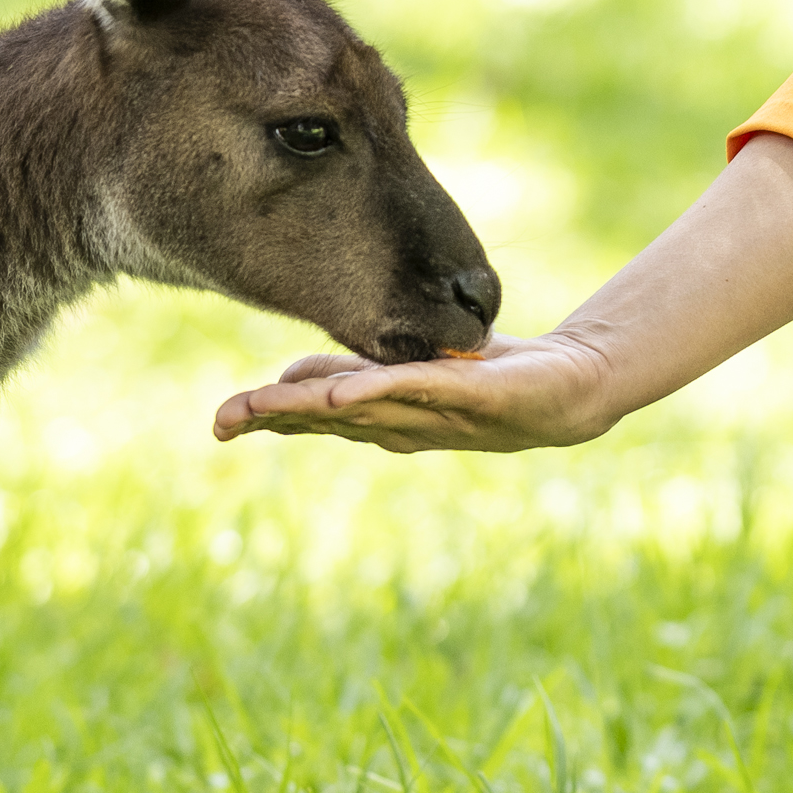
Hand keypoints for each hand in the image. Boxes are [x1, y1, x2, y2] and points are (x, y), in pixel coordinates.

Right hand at [214, 327, 617, 454]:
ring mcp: (438, 410)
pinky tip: (345, 393)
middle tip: (223, 423)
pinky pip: (421, 389)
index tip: (222, 424)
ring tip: (265, 407)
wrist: (570, 386)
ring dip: (312, 408)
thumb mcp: (410, 368)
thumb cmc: (489, 376)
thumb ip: (357, 372)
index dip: (269, 419)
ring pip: (364, 408)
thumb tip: (291, 378)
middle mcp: (404, 420)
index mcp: (385, 415)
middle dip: (275, 419)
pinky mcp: (477, 392)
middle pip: (328, 419)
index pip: (316, 416)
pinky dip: (380, 390)